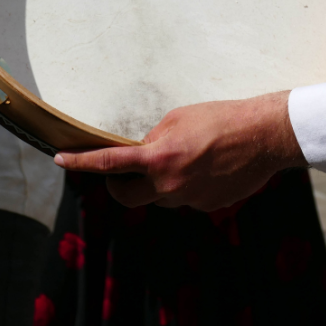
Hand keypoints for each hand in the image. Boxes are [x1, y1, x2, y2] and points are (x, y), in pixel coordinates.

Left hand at [55, 92, 306, 210]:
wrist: (264, 137)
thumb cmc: (221, 119)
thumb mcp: (178, 118)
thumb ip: (154, 138)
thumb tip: (142, 151)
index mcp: (159, 159)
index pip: (109, 164)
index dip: (81, 163)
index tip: (60, 160)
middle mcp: (170, 186)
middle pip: (127, 196)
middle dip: (119, 186)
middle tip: (124, 174)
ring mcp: (189, 200)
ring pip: (160, 197)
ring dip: (160, 183)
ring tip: (186, 159)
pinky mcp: (208, 206)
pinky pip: (186, 199)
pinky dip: (188, 186)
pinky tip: (208, 168)